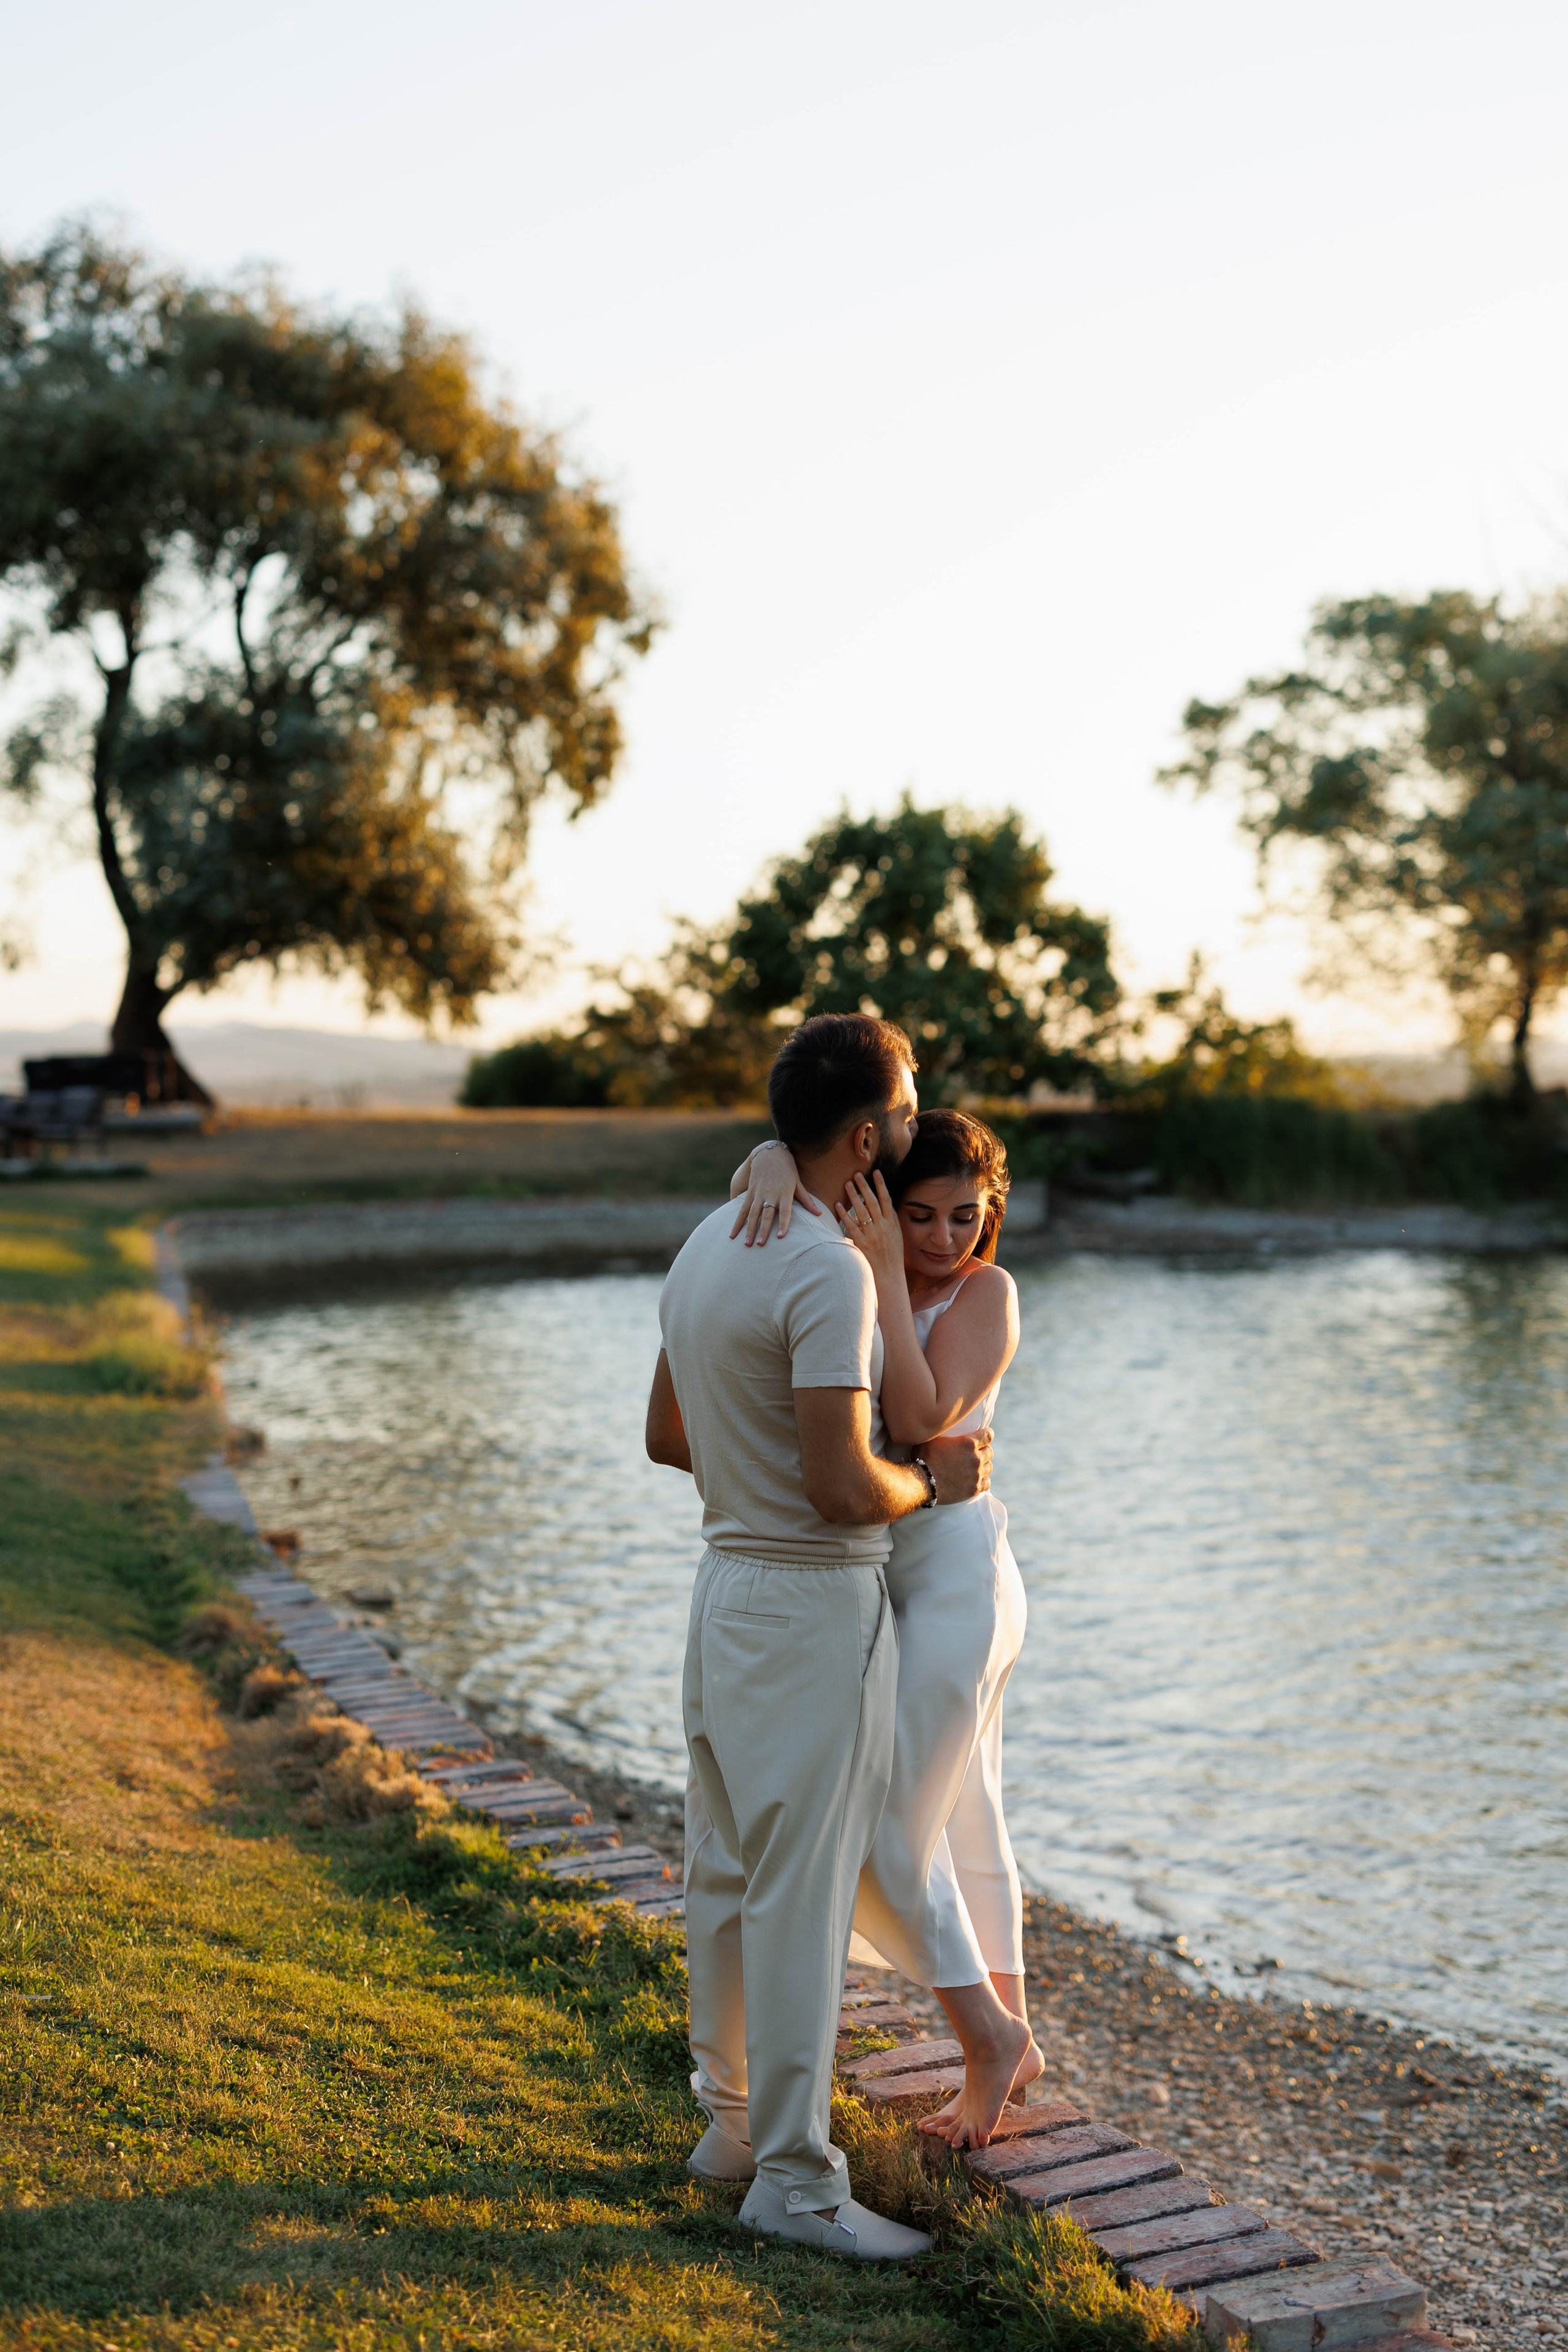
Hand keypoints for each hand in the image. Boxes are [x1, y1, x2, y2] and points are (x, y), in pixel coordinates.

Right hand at [729, 1141, 818, 1245]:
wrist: (770, 1153)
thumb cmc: (788, 1169)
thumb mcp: (798, 1183)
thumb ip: (806, 1200)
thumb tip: (820, 1214)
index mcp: (784, 1193)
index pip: (785, 1211)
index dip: (783, 1223)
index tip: (781, 1236)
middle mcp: (770, 1194)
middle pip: (766, 1215)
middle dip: (763, 1230)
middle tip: (760, 1245)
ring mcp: (758, 1193)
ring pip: (752, 1214)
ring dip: (749, 1229)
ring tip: (746, 1244)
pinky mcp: (749, 1192)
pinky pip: (742, 1209)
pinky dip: (737, 1222)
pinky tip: (732, 1234)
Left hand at [833, 1171, 904, 1285]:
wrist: (889, 1275)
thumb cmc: (893, 1255)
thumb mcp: (897, 1235)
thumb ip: (891, 1220)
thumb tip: (886, 1205)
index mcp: (892, 1223)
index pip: (886, 1199)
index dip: (881, 1185)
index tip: (876, 1172)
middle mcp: (882, 1226)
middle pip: (872, 1202)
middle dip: (864, 1186)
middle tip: (856, 1174)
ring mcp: (871, 1234)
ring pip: (861, 1211)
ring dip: (853, 1196)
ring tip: (847, 1184)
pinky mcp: (861, 1243)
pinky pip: (851, 1226)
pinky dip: (844, 1215)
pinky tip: (837, 1206)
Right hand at [920, 1428, 992, 1505]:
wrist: (921, 1482)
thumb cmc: (924, 1457)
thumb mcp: (933, 1437)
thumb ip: (945, 1431)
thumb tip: (944, 1422)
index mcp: (968, 1443)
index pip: (988, 1436)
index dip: (987, 1435)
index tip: (985, 1435)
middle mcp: (976, 1458)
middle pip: (990, 1452)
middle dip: (984, 1450)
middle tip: (976, 1452)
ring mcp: (976, 1474)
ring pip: (989, 1467)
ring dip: (984, 1465)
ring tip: (976, 1466)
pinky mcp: (974, 1489)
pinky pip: (987, 1483)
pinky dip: (983, 1480)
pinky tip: (977, 1479)